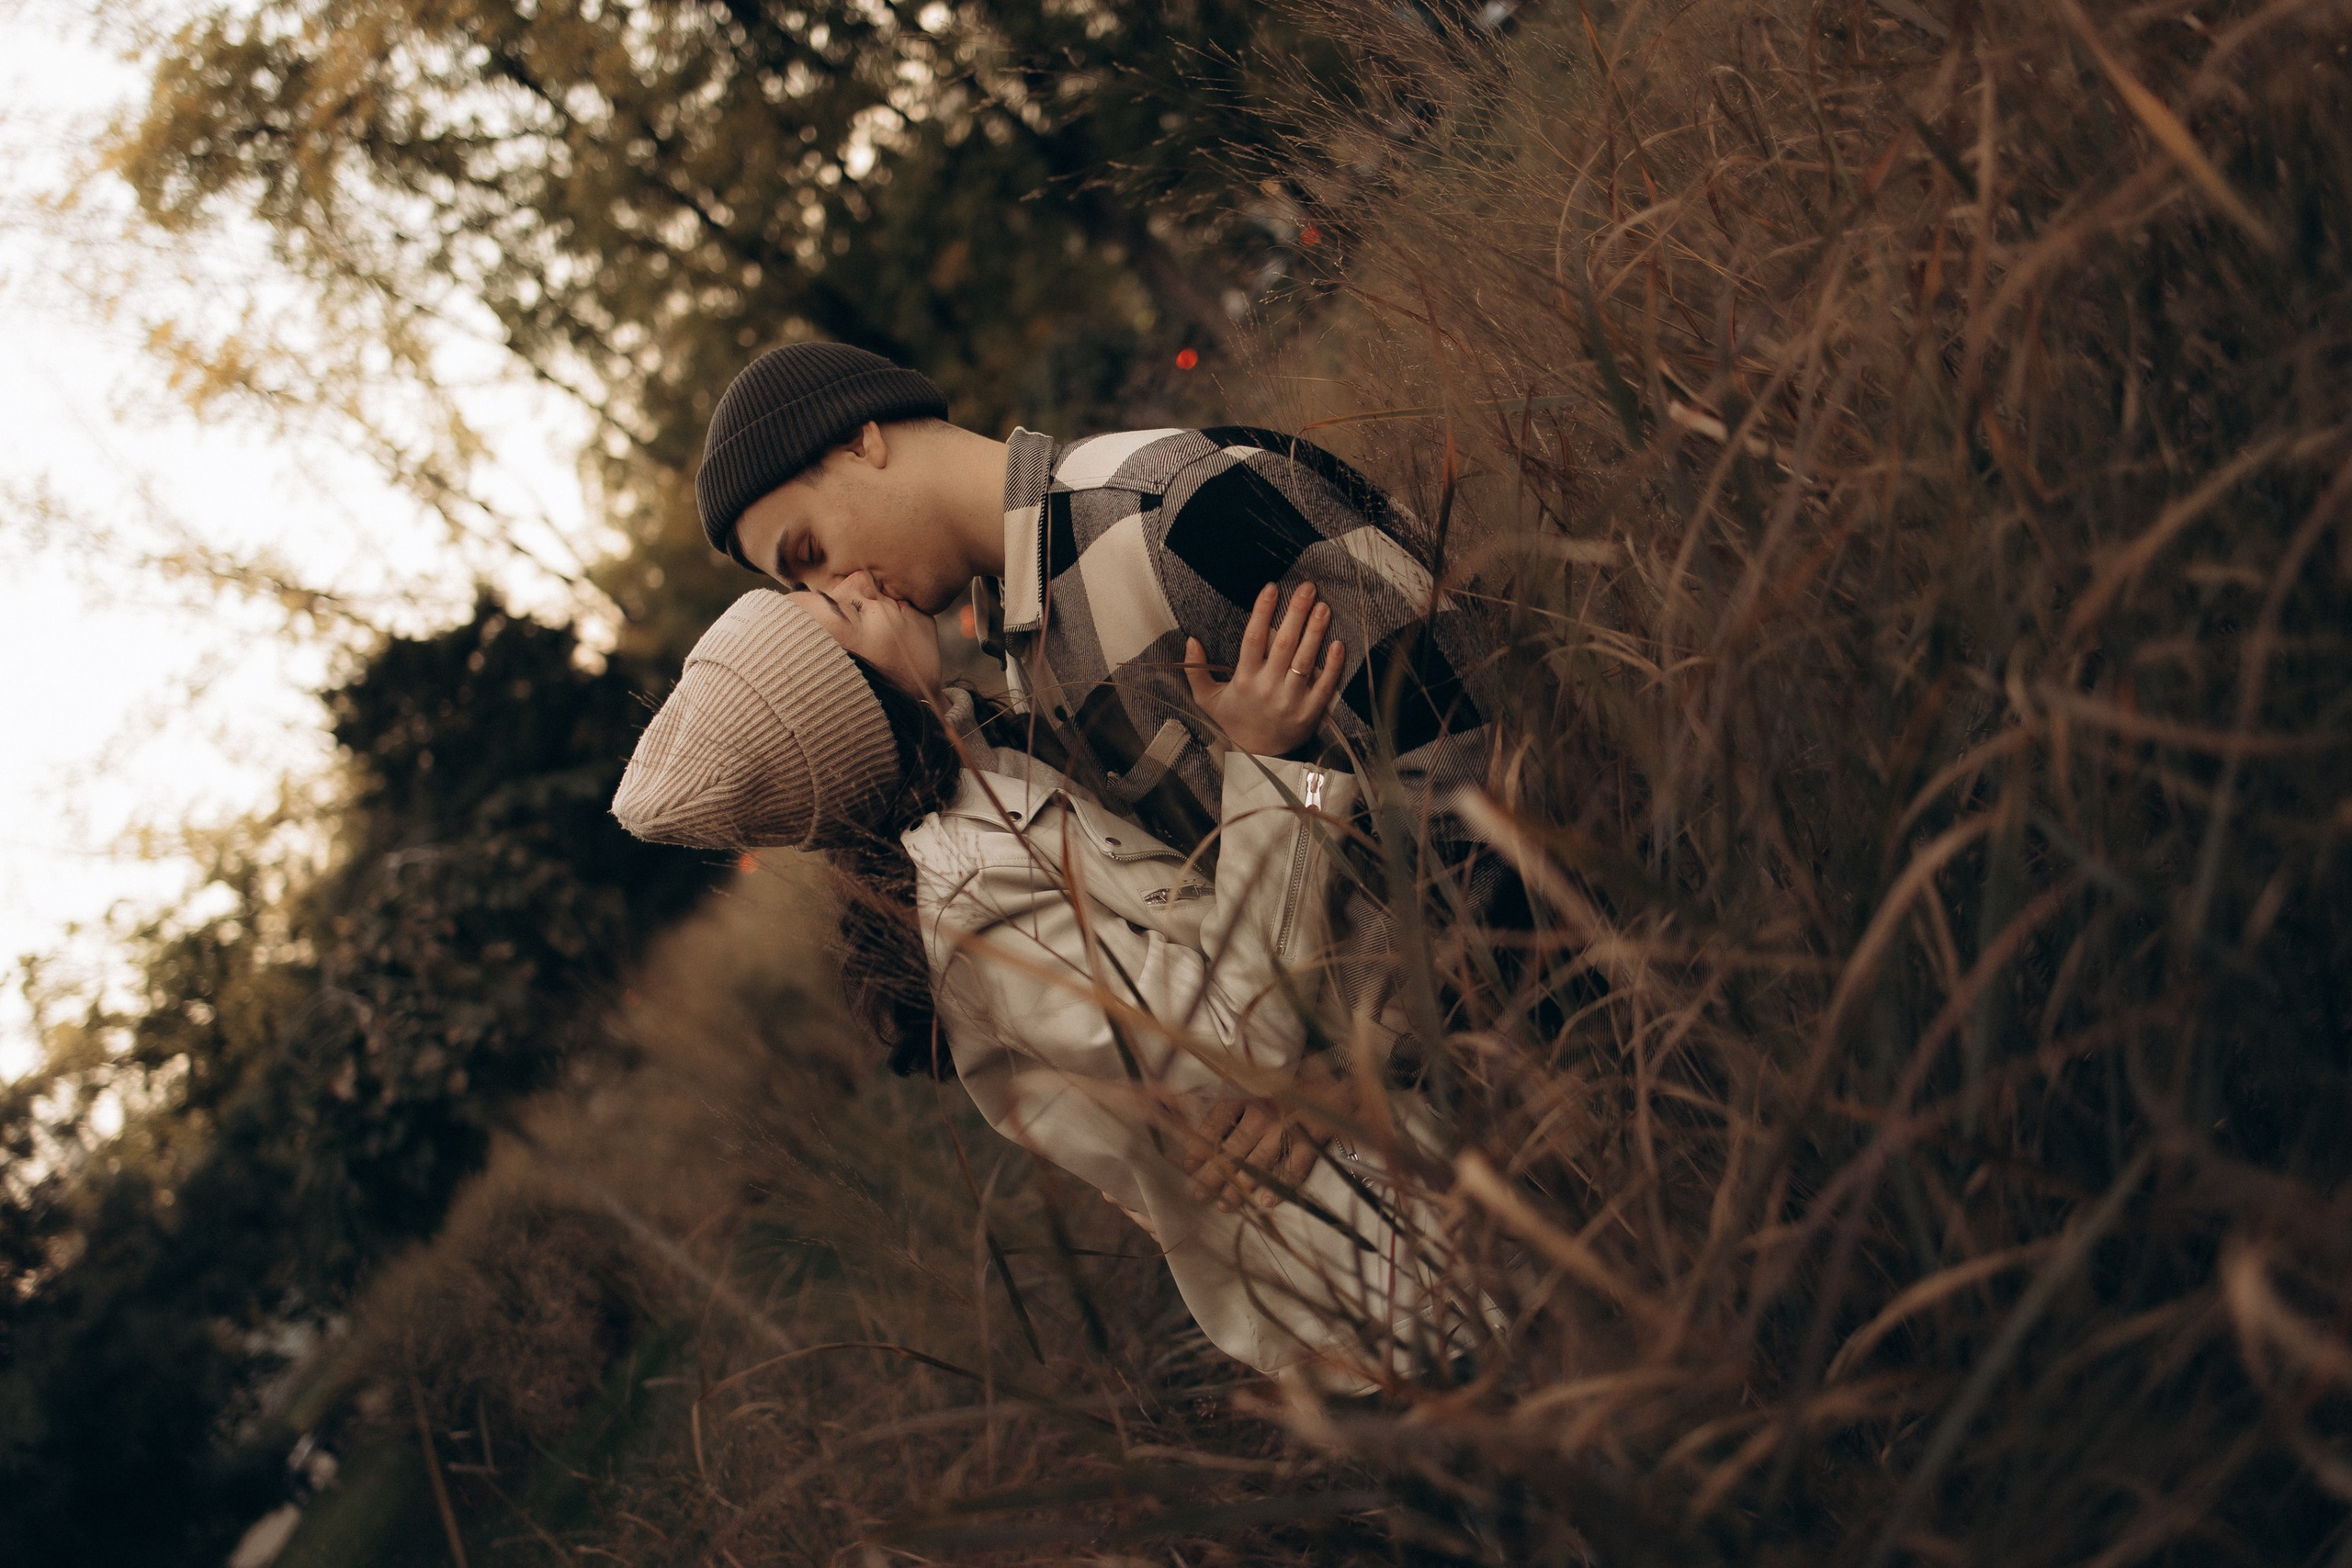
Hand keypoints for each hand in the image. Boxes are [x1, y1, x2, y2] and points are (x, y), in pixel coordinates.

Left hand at [1173, 1056, 1360, 1213]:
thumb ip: (1232, 1090)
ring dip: (1241, 1187)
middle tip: (1200, 1196)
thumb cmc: (1296, 1069)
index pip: (1215, 1121)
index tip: (1188, 1166)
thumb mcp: (1259, 1072)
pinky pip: (1296, 1166)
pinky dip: (1281, 1186)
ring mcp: (1290, 1124)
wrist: (1344, 1063)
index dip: (1199, 1146)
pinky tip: (1266, 1203)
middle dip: (1214, 1176)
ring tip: (1225, 1206)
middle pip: (1233, 1148)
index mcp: (1248, 1089)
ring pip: (1259, 1162)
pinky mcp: (1316, 1135)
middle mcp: (1265, 1108)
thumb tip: (1182, 1101)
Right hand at [1183, 583, 1344, 756]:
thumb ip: (1196, 670)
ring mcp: (1290, 700)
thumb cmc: (1233, 721)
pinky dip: (1332, 665)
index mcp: (1243, 679)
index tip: (1272, 588)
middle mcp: (1267, 688)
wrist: (1256, 757)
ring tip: (1323, 607)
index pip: (1253, 638)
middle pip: (1283, 644)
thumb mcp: (1207, 699)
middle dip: (1296, 613)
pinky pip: (1323, 686)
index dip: (1262, 612)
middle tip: (1308, 587)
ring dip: (1315, 632)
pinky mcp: (1309, 713)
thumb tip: (1190, 640)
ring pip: (1305, 661)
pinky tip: (1338, 643)